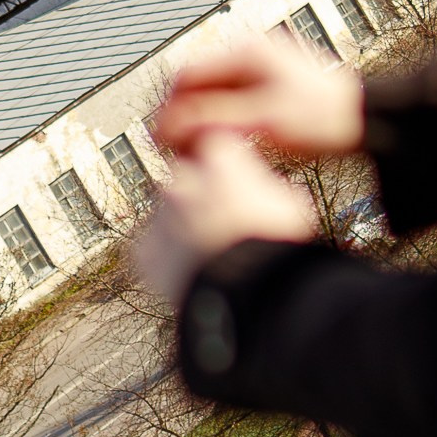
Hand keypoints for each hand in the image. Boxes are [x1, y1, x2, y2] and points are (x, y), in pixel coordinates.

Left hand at [134, 131, 318, 310]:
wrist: (248, 291)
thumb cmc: (275, 244)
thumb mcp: (289, 202)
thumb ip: (265, 184)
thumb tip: (261, 187)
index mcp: (221, 158)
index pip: (216, 145)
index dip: (227, 166)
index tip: (236, 181)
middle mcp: (184, 178)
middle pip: (187, 176)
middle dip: (200, 192)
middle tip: (222, 219)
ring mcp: (161, 212)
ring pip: (168, 212)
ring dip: (182, 224)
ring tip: (209, 253)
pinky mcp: (146, 248)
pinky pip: (152, 246)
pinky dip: (165, 255)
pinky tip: (189, 270)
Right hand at [150, 27, 362, 167]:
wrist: (367, 121)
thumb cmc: (323, 119)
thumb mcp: (262, 122)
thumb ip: (212, 121)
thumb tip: (166, 125)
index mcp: (246, 51)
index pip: (187, 74)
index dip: (169, 108)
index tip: (162, 140)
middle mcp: (251, 52)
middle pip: (198, 82)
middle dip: (183, 114)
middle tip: (174, 149)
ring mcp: (261, 67)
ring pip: (213, 93)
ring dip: (201, 120)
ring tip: (194, 150)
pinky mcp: (270, 85)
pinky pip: (231, 100)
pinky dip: (221, 121)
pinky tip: (221, 144)